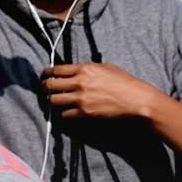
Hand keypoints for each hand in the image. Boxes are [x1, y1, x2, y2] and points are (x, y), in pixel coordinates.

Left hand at [43, 63, 164, 119]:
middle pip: (50, 85)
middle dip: (44, 87)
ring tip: (53, 101)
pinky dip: (64, 113)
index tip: (44, 75)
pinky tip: (66, 111)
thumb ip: (86, 68)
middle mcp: (79, 82)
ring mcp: (81, 98)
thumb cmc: (125, 82)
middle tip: (43, 89)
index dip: (46, 73)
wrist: (137, 99)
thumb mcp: (105, 67)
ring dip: (51, 101)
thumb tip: (73, 70)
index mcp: (83, 69)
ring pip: (54, 100)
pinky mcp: (86, 112)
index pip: (56, 70)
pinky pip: (65, 114)